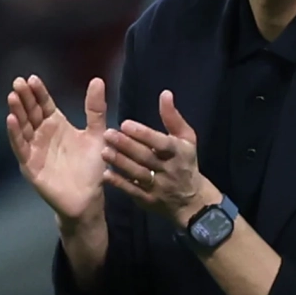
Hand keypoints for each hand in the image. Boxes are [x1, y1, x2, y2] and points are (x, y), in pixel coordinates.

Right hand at [6, 75, 108, 221]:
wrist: (89, 198)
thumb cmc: (92, 167)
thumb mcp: (97, 134)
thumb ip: (95, 109)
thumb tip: (97, 80)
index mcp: (57, 125)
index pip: (44, 104)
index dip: (38, 92)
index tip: (32, 78)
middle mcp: (43, 134)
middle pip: (31, 112)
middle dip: (24, 98)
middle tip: (18, 82)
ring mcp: (34, 149)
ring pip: (23, 127)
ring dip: (17, 112)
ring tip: (12, 96)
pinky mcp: (30, 165)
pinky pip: (21, 147)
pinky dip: (15, 134)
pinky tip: (11, 120)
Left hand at [101, 90, 219, 225]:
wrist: (192, 200)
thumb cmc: (185, 162)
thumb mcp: (186, 138)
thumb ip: (173, 117)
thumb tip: (165, 94)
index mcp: (178, 152)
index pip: (160, 142)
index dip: (144, 134)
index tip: (125, 124)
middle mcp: (168, 169)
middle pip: (146, 157)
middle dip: (126, 146)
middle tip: (107, 134)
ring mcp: (158, 186)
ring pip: (138, 174)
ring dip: (120, 163)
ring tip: (103, 151)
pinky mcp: (148, 200)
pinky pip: (133, 191)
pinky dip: (119, 183)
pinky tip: (105, 174)